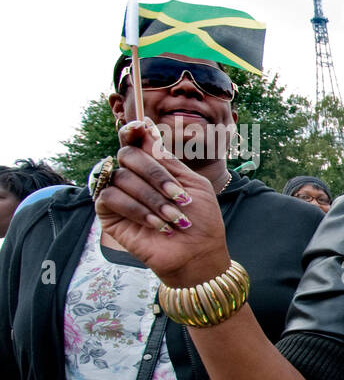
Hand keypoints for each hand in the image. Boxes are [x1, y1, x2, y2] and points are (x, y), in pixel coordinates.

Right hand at [96, 120, 232, 286]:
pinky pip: (110, 197)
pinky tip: (156, 224)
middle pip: (128, 155)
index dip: (133, 132)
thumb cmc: (199, 219)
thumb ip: (166, 159)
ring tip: (174, 218)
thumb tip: (143, 126)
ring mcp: (119, 195)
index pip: (134, 142)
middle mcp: (133, 177)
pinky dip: (136, 209)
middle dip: (156, 174)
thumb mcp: (191, 183)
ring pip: (121, 177)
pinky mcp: (108, 214)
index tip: (140, 127)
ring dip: (152, 198)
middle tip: (179, 196)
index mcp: (153, 167)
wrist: (197, 253)